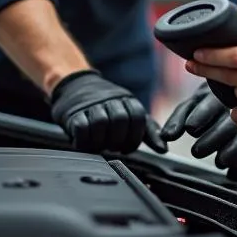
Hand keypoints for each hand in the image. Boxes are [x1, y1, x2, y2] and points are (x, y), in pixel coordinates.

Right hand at [49, 70, 167, 154]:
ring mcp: (91, 105)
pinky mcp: (73, 113)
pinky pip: (81, 127)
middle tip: (113, 147)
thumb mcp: (130, 114)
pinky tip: (86, 143)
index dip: (135, 137)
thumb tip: (163, 149)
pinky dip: (85, 140)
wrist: (75, 87)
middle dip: (118, 139)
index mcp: (127, 99)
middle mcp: (110, 99)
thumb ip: (147, 131)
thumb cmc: (108, 107)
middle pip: (120, 120)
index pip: (138, 116)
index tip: (127, 147)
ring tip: (100, 146)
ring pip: (101, 123)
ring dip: (101, 141)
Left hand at [160, 84, 236, 181]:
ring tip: (219, 163)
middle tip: (196, 151)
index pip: (211, 105)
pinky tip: (233, 174)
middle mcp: (235, 112)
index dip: (201, 116)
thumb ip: (177, 120)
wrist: (227, 99)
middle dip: (213, 139)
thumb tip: (166, 137)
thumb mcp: (188, 108)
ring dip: (232, 152)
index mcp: (217, 98)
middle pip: (228, 125)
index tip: (190, 128)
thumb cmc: (203, 105)